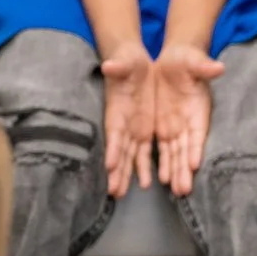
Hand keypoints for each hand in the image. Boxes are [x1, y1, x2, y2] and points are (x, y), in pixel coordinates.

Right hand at [100, 40, 154, 199]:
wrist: (136, 62)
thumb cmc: (128, 61)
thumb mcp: (126, 61)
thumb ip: (119, 66)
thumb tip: (109, 65)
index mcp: (118, 109)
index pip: (114, 132)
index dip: (112, 149)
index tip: (109, 167)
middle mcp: (125, 124)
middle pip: (119, 152)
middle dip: (117, 172)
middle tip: (114, 193)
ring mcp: (135, 129)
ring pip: (131, 157)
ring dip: (127, 175)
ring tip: (122, 194)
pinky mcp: (146, 129)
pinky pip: (146, 151)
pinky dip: (144, 166)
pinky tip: (147, 183)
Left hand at [153, 42, 224, 196]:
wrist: (174, 61)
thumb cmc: (186, 59)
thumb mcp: (193, 60)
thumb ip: (203, 66)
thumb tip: (218, 67)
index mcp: (197, 109)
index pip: (197, 131)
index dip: (196, 146)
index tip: (194, 163)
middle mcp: (187, 123)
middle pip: (186, 150)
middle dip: (185, 170)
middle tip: (183, 190)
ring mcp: (175, 128)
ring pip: (174, 155)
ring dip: (174, 172)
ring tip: (175, 191)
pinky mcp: (162, 129)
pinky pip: (160, 150)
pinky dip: (161, 164)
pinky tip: (159, 180)